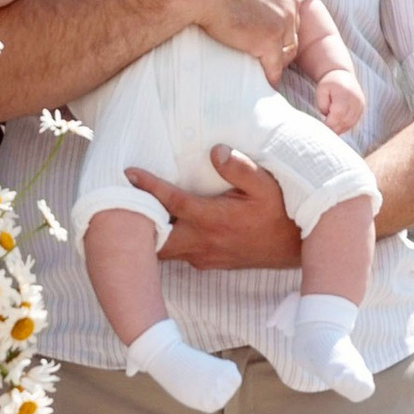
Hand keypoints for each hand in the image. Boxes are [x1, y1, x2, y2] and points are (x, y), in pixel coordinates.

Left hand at [129, 148, 302, 271]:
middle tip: (116, 202)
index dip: (148, 187)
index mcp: (214, 219)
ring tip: (132, 213)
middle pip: (157, 236)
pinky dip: (165, 243)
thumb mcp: (266, 185)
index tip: (128, 172)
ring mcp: (206, 256)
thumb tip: (215, 150)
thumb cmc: (280, 212)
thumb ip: (240, 168)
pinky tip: (160, 227)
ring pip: (165, 250)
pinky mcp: (210, 263)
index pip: (172, 202)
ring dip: (149, 235)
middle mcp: (204, 242)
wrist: (296, 248)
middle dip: (137, 222)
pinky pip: (179, 255)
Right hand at [154, 0, 303, 79]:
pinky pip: (273, 68)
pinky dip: (266, 76)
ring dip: (272, 60)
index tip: (254, 24)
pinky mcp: (268, 41)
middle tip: (250, 47)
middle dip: (274, 40)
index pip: (288, 6)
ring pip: (285, 51)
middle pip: (290, 30)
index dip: (272, 17)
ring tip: (251, 65)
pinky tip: (254, 80)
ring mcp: (282, 20)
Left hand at [316, 67, 366, 136]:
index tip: (321, 130)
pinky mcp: (362, 109)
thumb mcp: (321, 90)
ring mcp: (360, 106)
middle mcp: (355, 101)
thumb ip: (322, 105)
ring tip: (329, 131)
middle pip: (344, 122)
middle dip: (333, 129)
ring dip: (339, 129)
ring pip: (350, 124)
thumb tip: (327, 117)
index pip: (337, 116)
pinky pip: (354, 122)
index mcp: (344, 96)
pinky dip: (345, 126)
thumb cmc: (329, 83)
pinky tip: (337, 127)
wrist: (342, 74)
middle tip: (323, 134)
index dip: (329, 125)